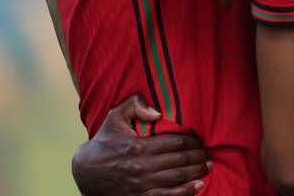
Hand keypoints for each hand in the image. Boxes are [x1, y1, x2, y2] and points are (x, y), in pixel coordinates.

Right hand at [72, 95, 211, 195]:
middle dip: (198, 157)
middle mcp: (142, 167)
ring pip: (177, 178)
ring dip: (196, 173)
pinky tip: (198, 186)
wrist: (86, 172)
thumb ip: (135, 105)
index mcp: (139, 146)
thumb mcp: (114, 117)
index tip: (200, 141)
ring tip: (207, 167)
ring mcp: (141, 185)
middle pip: (180, 160)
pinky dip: (185, 192)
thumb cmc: (104, 142)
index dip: (192, 142)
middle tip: (208, 154)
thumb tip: (157, 112)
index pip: (175, 143)